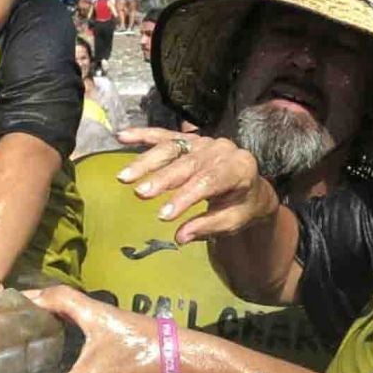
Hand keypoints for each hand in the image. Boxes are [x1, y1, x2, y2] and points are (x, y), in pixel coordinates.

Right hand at [113, 128, 278, 243]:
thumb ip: (207, 226)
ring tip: (124, 177)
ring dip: (146, 161)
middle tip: (139, 194)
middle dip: (162, 179)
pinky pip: (164, 135)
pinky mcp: (189, 138)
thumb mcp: (233, 221)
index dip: (184, 197)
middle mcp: (221, 149)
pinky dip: (142, 135)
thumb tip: (180, 237)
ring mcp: (204, 141)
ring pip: (171, 148)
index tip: (163, 216)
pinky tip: (122, 136)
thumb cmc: (241, 206)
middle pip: (187, 163)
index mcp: (239, 168)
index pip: (209, 182)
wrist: (251, 186)